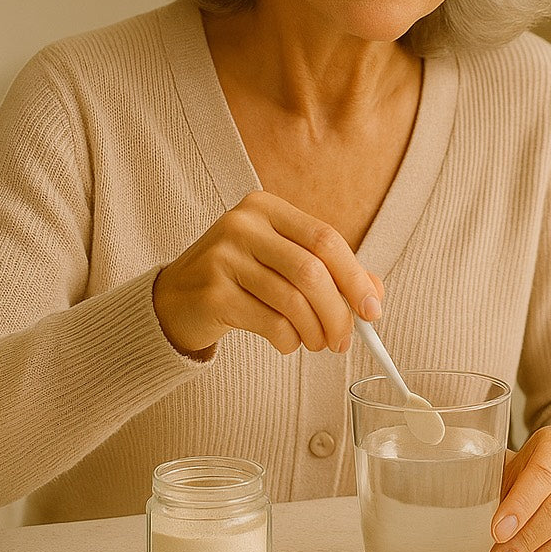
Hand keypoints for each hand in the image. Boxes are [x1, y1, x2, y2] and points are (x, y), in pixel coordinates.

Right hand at [151, 190, 382, 355]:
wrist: (175, 298)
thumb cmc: (240, 278)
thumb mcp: (282, 262)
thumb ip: (330, 272)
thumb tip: (375, 294)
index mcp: (266, 207)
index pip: (325, 238)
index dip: (355, 277)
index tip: (372, 310)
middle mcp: (243, 224)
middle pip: (311, 270)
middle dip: (338, 312)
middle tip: (345, 340)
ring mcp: (223, 256)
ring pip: (292, 300)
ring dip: (315, 331)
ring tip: (317, 344)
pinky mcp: (211, 293)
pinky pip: (269, 322)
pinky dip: (289, 340)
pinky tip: (288, 343)